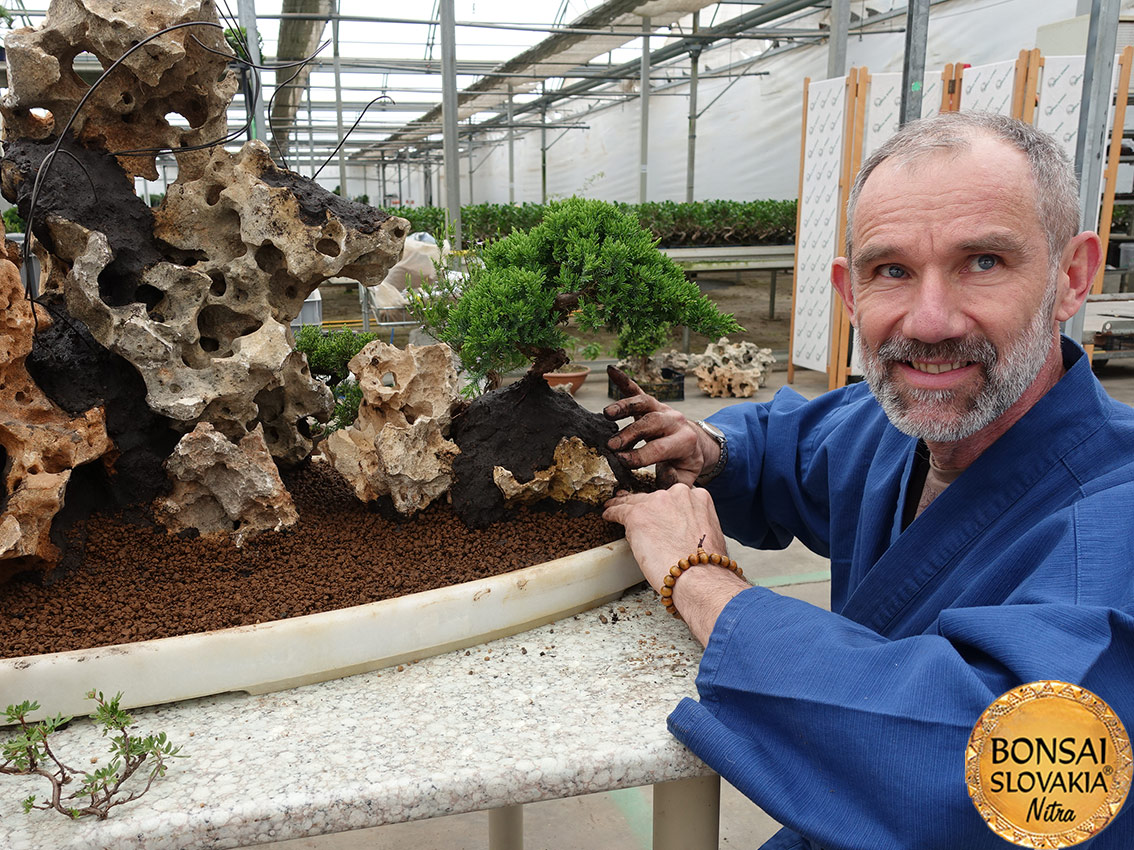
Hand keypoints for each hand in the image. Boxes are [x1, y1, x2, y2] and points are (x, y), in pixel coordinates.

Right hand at [603, 366, 717, 486]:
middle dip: (630, 434)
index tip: (621, 461)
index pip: (659, 448)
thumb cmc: (685, 464)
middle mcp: (675, 421)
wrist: (695, 444)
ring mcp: (663, 409)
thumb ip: (675, 482)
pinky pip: (638, 390)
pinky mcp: (652, 403)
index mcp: (685, 441)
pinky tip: (611, 370)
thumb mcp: (686, 477)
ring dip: (624, 406)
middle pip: (651, 423)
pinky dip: (624, 380)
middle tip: (611, 445)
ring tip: (607, 413)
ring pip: (644, 403)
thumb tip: (663, 476)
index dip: (639, 456)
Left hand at [604, 484, 746, 644]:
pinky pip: (620, 511)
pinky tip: (609, 515)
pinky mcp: (638, 515)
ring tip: (616, 509)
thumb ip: (694, 524)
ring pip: (636, 502)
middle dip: (647, 507)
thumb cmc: (705, 565)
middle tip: (640, 516)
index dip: (664, 506)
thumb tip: (682, 532)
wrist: (698, 576)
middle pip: (655, 498)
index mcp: (699, 497)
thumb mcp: (708, 533)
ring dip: (626, 507)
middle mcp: (679, 494)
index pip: (676, 497)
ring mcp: (658, 502)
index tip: (659, 511)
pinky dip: (612, 513)